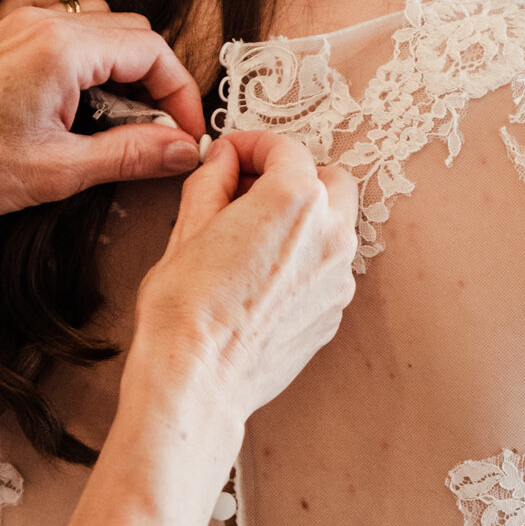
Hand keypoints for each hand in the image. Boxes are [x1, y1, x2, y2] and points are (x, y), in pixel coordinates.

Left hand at [0, 0, 206, 215]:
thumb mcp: (60, 169)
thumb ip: (130, 154)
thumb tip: (181, 150)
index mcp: (61, 49)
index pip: (152, 51)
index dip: (181, 94)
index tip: (185, 132)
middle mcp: (40, 21)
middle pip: (131, 31)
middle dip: (155, 81)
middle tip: (156, 131)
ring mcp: (15, 21)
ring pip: (98, 21)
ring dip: (119, 63)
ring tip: (115, 116)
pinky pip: (57, 15)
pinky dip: (79, 42)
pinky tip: (73, 82)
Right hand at [125, 131, 358, 429]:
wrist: (198, 380)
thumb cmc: (187, 310)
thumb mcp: (187, 228)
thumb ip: (213, 182)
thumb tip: (223, 162)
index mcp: (295, 201)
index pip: (286, 149)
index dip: (253, 145)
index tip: (232, 155)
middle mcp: (330, 235)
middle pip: (328, 182)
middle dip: (292, 178)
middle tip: (248, 191)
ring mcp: (337, 278)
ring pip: (333, 227)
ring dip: (302, 221)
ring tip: (252, 238)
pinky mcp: (333, 312)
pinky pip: (326, 270)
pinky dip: (303, 262)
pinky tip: (262, 278)